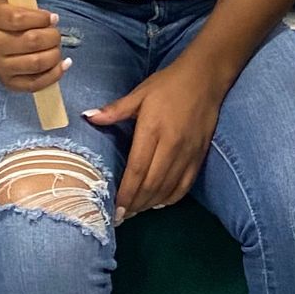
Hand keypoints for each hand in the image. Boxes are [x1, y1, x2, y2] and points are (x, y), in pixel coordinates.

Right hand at [0, 0, 67, 94]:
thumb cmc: (6, 14)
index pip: (19, 19)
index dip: (41, 18)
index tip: (53, 18)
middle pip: (32, 42)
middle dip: (52, 36)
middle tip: (55, 33)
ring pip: (35, 63)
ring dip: (54, 54)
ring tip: (56, 47)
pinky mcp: (8, 82)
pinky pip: (34, 84)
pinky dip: (54, 75)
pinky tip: (63, 64)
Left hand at [87, 58, 222, 218]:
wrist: (206, 77)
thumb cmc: (168, 84)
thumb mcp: (140, 93)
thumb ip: (115, 110)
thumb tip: (88, 117)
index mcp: (152, 129)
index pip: (137, 169)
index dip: (126, 193)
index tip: (115, 209)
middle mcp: (171, 144)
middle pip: (152, 184)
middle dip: (135, 204)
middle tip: (121, 216)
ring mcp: (188, 152)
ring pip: (168, 188)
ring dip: (150, 203)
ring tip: (135, 211)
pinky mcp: (199, 155)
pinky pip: (185, 185)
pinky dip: (171, 198)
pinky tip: (159, 202)